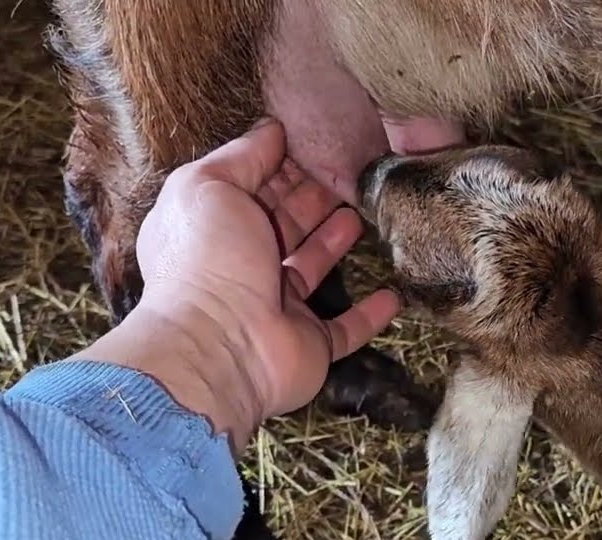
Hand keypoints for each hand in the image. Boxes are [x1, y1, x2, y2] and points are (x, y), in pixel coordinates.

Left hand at [74, 118, 399, 449]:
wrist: (218, 349)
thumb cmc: (208, 260)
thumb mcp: (210, 186)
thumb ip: (242, 154)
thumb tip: (270, 128)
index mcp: (212, 228)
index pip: (251, 187)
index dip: (281, 164)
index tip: (317, 140)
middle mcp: (240, 267)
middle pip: (284, 223)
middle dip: (312, 195)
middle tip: (350, 167)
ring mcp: (276, 307)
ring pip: (312, 267)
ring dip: (334, 241)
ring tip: (364, 210)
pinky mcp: (309, 344)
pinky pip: (346, 328)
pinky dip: (369, 313)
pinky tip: (393, 294)